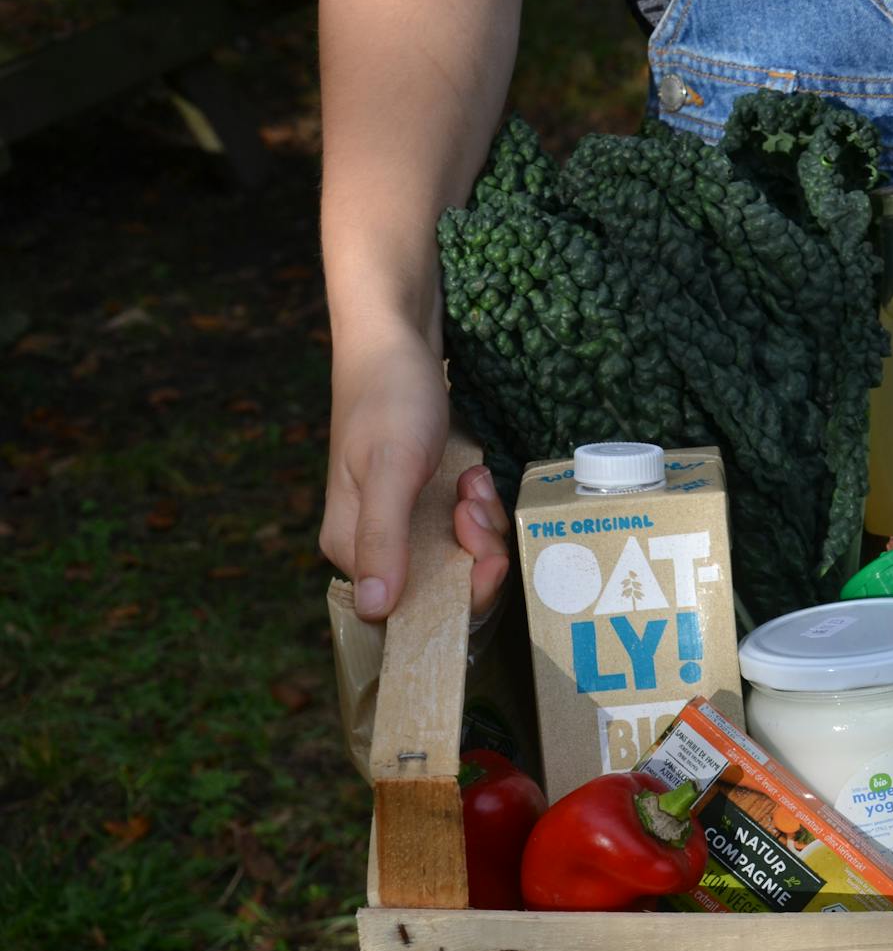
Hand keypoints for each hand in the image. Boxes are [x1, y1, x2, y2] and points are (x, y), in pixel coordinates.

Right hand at [319, 327, 509, 619]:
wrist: (396, 341)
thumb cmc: (387, 398)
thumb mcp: (390, 468)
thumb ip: (383, 539)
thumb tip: (373, 609)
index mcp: (351, 548)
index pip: (415, 608)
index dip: (463, 587)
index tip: (481, 541)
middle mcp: (375, 546)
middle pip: (447, 587)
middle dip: (478, 548)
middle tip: (474, 497)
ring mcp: (404, 526)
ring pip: (463, 557)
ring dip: (483, 520)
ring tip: (472, 479)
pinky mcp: (427, 507)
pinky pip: (468, 530)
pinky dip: (481, 505)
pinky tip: (473, 474)